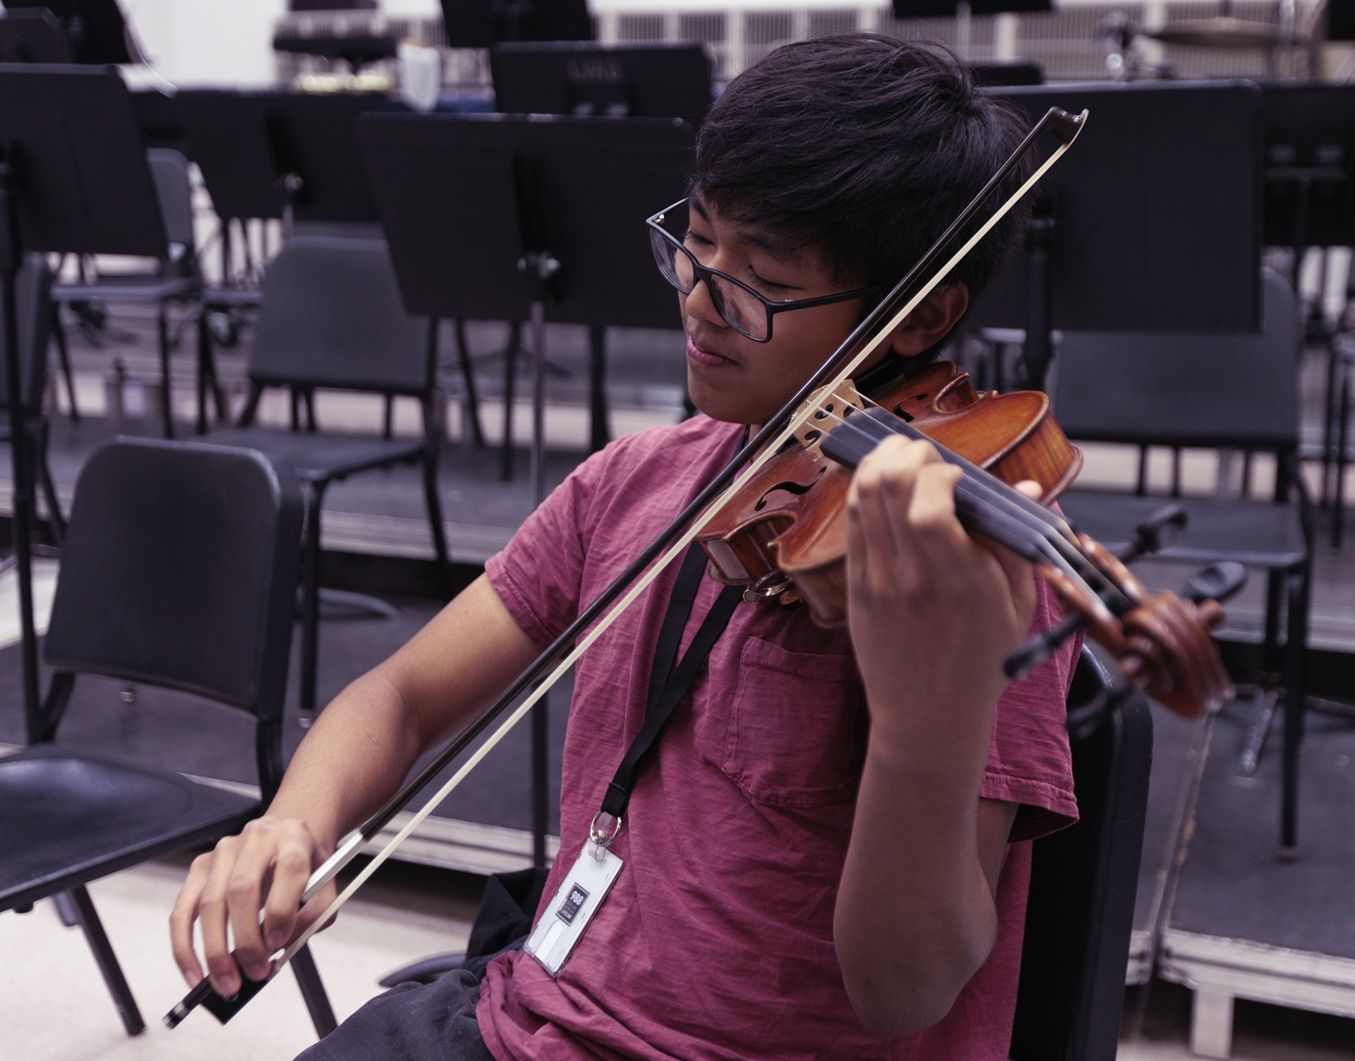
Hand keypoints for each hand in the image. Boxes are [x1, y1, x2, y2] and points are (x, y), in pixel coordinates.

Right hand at [168, 817, 336, 996]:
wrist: (285, 838)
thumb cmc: (306, 869)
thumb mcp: (325, 888)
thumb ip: (312, 916)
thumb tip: (277, 947)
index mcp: (294, 837)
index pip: (289, 867)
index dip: (282, 909)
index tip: (279, 944)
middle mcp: (256, 838)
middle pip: (242, 889)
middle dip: (246, 939)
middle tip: (255, 973)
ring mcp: (222, 852)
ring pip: (209, 904)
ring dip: (215, 951)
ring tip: (227, 983)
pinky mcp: (199, 868)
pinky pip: (182, 911)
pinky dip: (185, 948)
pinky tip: (195, 975)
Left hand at [845, 436, 1038, 744]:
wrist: (928, 716)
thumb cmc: (981, 662)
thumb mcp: (1017, 607)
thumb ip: (1016, 544)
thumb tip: (1028, 487)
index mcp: (960, 582)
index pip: (929, 509)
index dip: (938, 473)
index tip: (957, 475)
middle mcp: (912, 578)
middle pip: (888, 490)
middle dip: (905, 453)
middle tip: (923, 452)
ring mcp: (877, 582)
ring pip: (863, 499)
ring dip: (879, 464)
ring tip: (900, 455)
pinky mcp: (855, 588)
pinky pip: (852, 524)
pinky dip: (863, 492)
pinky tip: (881, 484)